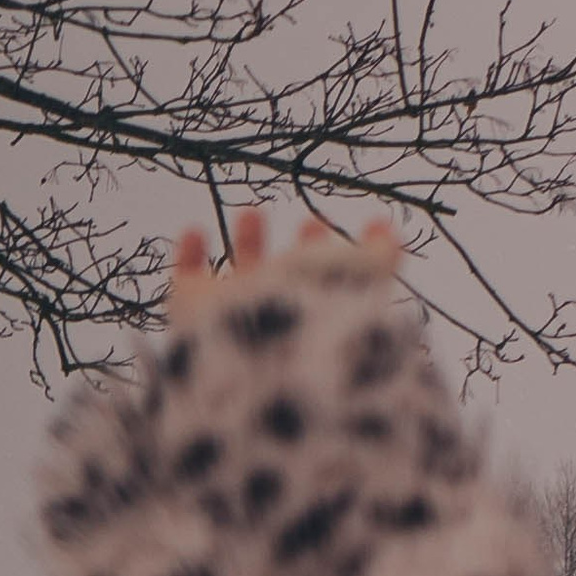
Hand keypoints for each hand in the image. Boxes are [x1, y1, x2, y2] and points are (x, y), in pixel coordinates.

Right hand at [166, 206, 405, 322]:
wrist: (254, 363)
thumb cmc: (313, 324)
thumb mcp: (358, 285)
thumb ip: (377, 258)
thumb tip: (389, 231)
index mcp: (315, 322)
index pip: (330, 288)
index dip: (337, 257)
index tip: (345, 229)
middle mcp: (277, 323)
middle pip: (290, 285)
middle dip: (300, 250)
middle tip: (309, 223)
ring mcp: (234, 320)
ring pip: (241, 281)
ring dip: (247, 243)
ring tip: (252, 212)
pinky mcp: (192, 314)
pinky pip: (186, 281)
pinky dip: (188, 255)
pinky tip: (194, 230)